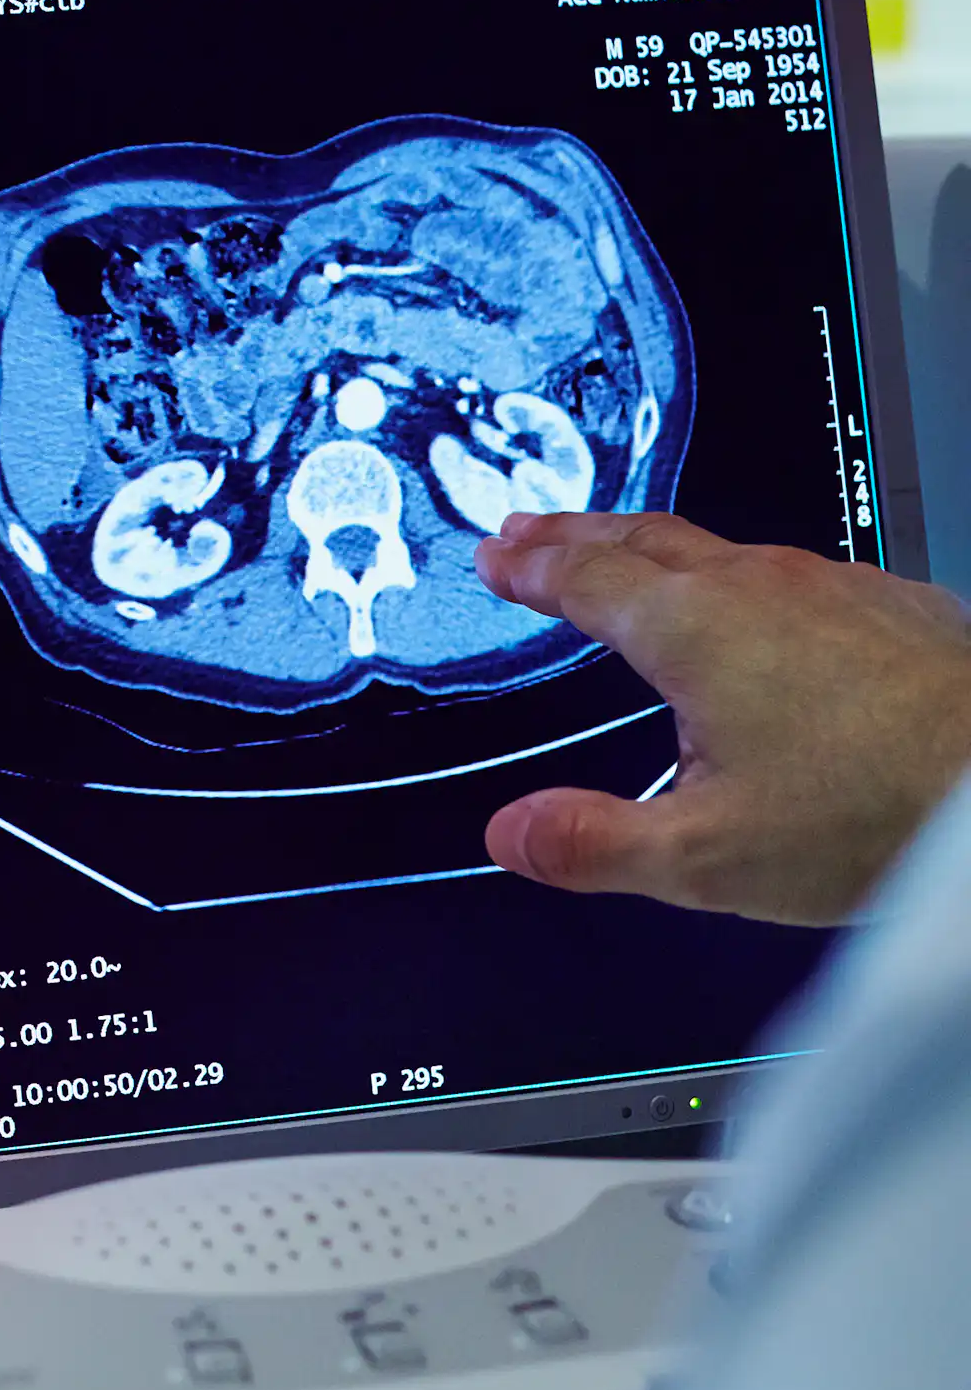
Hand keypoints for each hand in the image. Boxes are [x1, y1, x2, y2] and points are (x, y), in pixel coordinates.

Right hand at [474, 512, 970, 924]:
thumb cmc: (875, 815)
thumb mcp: (709, 857)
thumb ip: (597, 844)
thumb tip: (510, 835)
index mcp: (688, 630)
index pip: (583, 577)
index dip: (531, 567)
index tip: (497, 557)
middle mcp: (752, 586)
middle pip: (638, 538)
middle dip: (575, 533)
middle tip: (530, 532)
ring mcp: (828, 584)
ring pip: (720, 550)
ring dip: (657, 549)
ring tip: (633, 560)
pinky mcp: (893, 602)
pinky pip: (800, 573)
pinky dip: (751, 579)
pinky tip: (769, 609)